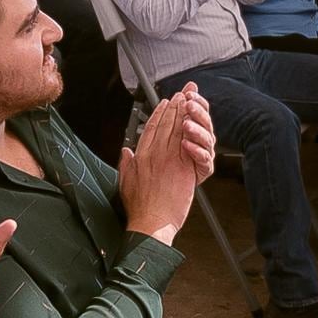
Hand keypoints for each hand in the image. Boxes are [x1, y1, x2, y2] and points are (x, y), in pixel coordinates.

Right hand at [119, 86, 212, 238]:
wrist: (150, 223)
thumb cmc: (139, 209)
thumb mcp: (125, 183)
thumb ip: (126, 164)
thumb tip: (125, 152)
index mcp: (139, 158)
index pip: (149, 130)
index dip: (157, 114)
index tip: (163, 104)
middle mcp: (152, 154)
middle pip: (164, 124)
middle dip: (172, 107)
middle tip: (179, 94)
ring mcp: (166, 158)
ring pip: (175, 128)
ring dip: (182, 111)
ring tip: (187, 99)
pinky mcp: (180, 165)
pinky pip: (186, 140)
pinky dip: (189, 126)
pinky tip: (193, 117)